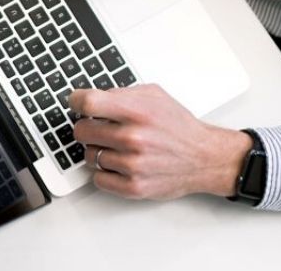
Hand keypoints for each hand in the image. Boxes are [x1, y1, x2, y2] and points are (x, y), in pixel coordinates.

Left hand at [69, 85, 250, 199]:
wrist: (204, 158)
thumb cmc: (178, 127)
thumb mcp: (154, 96)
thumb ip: (121, 93)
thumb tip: (90, 97)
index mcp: (137, 112)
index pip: (88, 103)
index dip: (76, 101)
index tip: (76, 103)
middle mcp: (133, 138)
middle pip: (81, 131)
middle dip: (87, 127)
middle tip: (99, 128)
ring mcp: (132, 165)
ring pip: (88, 156)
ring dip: (98, 151)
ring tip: (117, 147)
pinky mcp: (133, 187)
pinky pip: (97, 179)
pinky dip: (104, 172)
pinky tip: (118, 164)